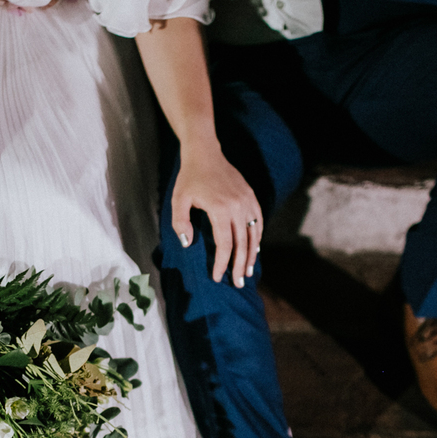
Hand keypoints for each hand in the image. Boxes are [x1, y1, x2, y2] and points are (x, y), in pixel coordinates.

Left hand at [172, 142, 262, 287]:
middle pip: (242, 244)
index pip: (225, 245)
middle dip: (240, 266)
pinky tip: (255, 251)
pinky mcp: (251, 197)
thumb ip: (180, 224)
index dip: (222, 264)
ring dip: (252, 256)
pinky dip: (257, 238)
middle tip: (238, 284)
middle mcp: (238, 207)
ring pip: (253, 235)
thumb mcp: (178, 200)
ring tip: (249, 272)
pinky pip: (258, 222)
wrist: (206, 153)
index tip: (217, 277)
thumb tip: (189, 245)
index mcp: (220, 209)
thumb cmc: (189, 178)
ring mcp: (247, 201)